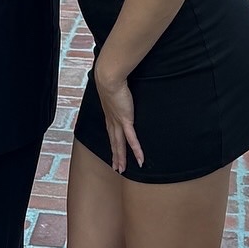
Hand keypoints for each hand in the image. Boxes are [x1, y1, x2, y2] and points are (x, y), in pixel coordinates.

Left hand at [94, 54, 142, 174]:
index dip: (112, 144)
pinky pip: (132, 139)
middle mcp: (111, 121)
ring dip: (121, 158)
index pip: (111, 133)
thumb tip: (121, 88)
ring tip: (122, 169)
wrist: (108, 77)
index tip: (113, 152)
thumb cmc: (111, 78)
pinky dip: (136, 150)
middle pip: (114, 143)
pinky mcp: (125, 121)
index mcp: (109, 114)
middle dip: (115, 156)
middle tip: (116, 168)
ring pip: (119, 145)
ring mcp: (118, 122)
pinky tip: (140, 159)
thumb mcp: (115, 87)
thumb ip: (119, 91)